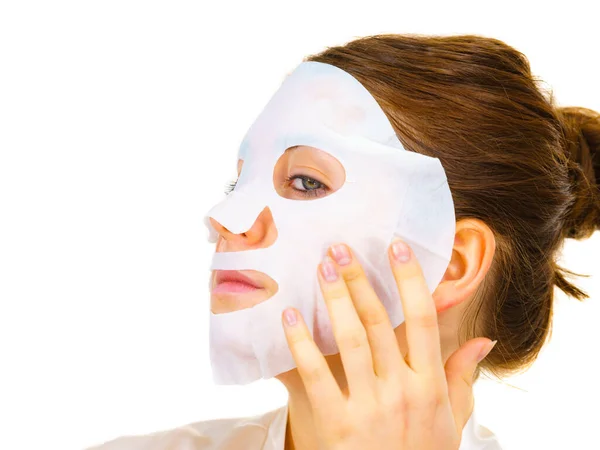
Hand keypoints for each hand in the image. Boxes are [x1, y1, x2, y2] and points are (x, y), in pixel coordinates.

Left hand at [281, 239, 495, 449]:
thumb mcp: (451, 420)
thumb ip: (464, 378)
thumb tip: (483, 341)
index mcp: (429, 385)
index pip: (422, 320)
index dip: (410, 279)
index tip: (396, 246)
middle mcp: (401, 390)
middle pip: (379, 322)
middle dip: (359, 279)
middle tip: (340, 248)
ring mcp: (369, 407)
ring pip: (350, 339)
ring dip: (334, 299)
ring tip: (321, 267)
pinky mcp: (336, 424)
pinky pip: (314, 375)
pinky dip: (301, 343)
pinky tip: (289, 316)